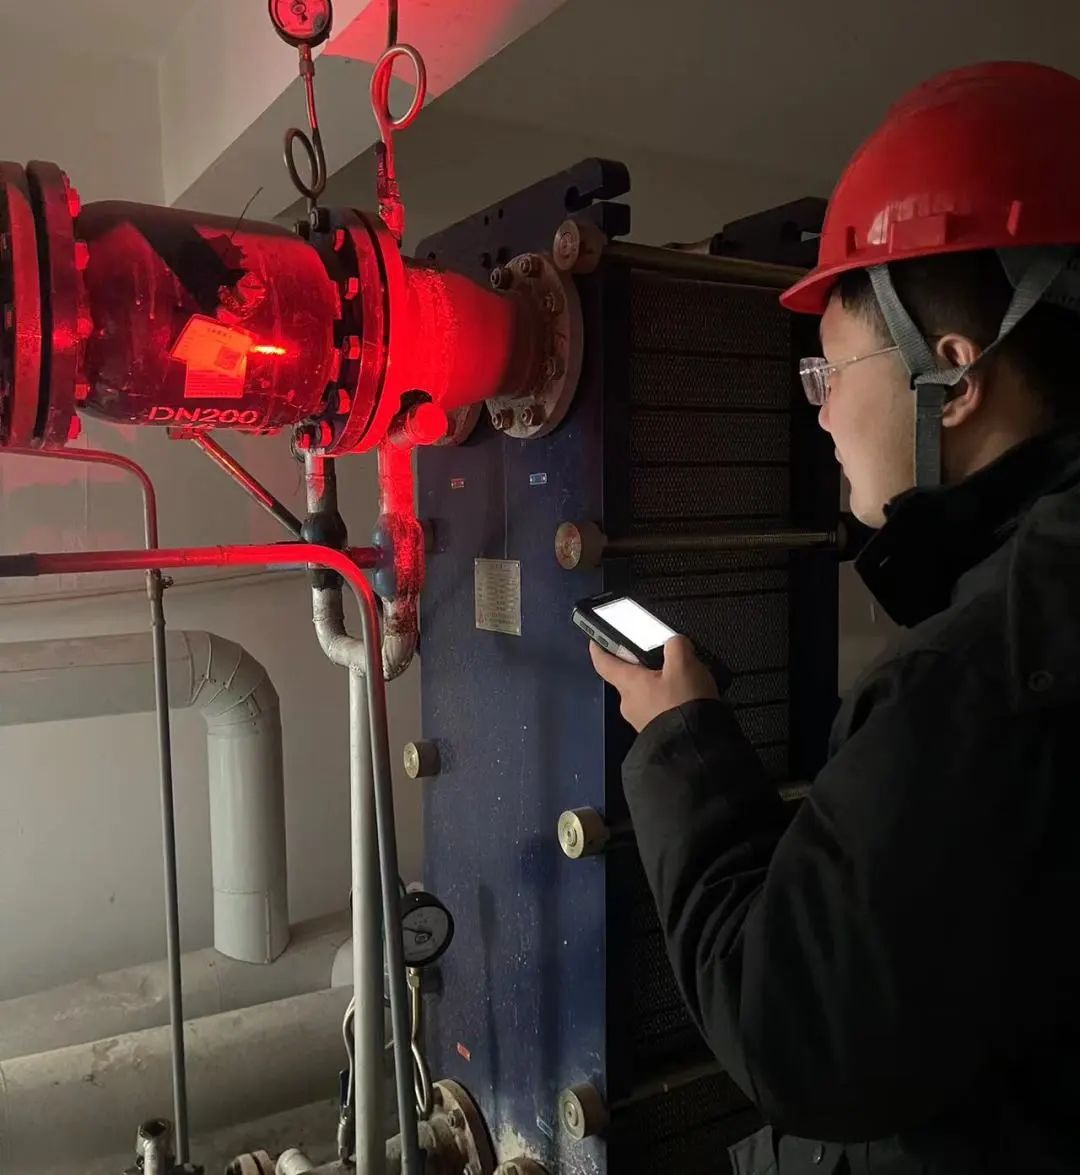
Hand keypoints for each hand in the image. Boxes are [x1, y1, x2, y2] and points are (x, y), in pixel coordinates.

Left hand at [589, 636, 719, 732]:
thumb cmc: (682, 703)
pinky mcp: (656, 733)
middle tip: (663, 658)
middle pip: (630, 679)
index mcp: (628, 683)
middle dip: (643, 667)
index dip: (598, 648)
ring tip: (684, 681)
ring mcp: (641, 721)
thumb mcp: (684, 663)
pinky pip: (658, 710)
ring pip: (646, 695)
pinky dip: (669, 702)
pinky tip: (688, 700)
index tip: (595, 641)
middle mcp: (629, 703)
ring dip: (660, 686)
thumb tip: (674, 643)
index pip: (604, 663)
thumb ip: (675, 645)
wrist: (695, 749)